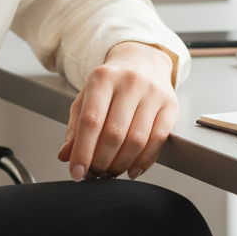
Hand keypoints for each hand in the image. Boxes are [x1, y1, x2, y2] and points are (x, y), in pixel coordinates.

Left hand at [58, 42, 178, 181]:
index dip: (82, 152)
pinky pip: (158, 140)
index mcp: (102, 77)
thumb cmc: (112, 83)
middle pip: (114, 134)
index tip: (77, 173)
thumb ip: (75, 127)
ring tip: (110, 172)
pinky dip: (143, 162)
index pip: (90, 121)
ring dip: (121, 165)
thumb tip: (66, 156)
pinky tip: (132, 170)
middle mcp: (129, 82)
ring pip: (136, 140)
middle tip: (95, 173)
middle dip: (101, 162)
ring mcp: (152, 92)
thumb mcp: (87, 97)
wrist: (143, 61)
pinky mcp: (170, 105)